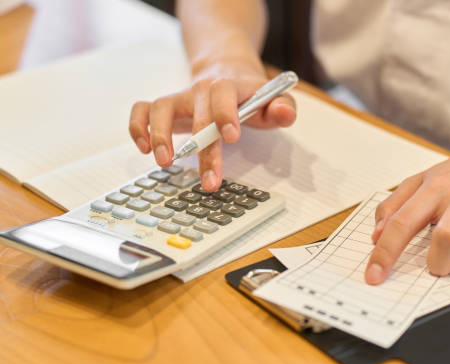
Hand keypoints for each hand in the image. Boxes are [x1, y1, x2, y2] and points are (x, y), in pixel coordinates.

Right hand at [128, 63, 296, 191]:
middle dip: (202, 149)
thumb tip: (285, 113)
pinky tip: (144, 149)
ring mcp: (181, 98)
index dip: (225, 113)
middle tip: (209, 181)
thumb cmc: (251, 94)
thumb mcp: (273, 98)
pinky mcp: (166, 107)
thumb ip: (283, 107)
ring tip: (164, 162)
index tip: (231, 137)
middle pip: (197, 114)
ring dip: (160, 135)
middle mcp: (202, 89)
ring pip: (161, 107)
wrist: (227, 70)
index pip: (224, 93)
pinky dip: (138, 127)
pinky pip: (142, 110)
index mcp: (230, 85)